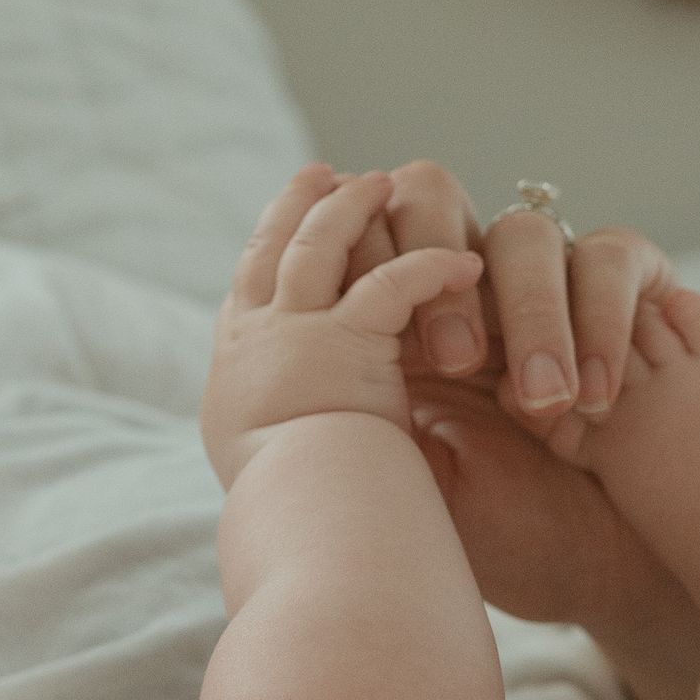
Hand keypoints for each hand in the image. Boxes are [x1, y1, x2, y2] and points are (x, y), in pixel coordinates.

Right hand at [200, 166, 482, 489]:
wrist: (300, 524)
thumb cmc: (297, 518)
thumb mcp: (271, 471)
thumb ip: (285, 438)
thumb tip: (296, 445)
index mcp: (234, 376)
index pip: (246, 295)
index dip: (264, 252)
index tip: (281, 226)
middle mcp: (251, 345)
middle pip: (270, 251)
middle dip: (294, 208)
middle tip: (319, 175)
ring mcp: (292, 335)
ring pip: (318, 246)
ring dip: (351, 209)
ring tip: (380, 183)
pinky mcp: (343, 341)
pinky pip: (391, 285)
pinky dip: (430, 268)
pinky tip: (464, 262)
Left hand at [341, 159, 686, 631]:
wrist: (602, 574)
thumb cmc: (506, 536)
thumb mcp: (415, 486)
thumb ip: (364, 418)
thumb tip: (309, 365)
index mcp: (400, 321)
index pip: (361, 238)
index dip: (359, 254)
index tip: (380, 337)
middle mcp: (472, 286)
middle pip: (429, 193)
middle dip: (426, 257)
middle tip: (452, 363)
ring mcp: (550, 281)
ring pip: (521, 229)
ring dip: (524, 314)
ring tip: (535, 403)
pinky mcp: (632, 288)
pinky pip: (609, 257)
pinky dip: (599, 322)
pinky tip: (591, 399)